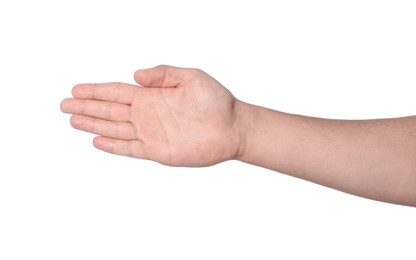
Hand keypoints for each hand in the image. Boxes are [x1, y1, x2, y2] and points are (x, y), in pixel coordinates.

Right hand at [60, 65, 244, 165]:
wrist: (232, 128)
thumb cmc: (216, 101)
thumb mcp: (191, 77)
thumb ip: (163, 74)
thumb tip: (135, 75)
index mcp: (153, 96)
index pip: (117, 92)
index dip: (96, 90)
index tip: (76, 89)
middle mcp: (148, 114)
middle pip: (110, 109)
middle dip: (87, 107)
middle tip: (64, 105)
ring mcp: (151, 133)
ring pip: (115, 128)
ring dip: (94, 124)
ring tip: (73, 120)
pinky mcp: (158, 151)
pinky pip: (130, 149)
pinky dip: (113, 145)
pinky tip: (97, 140)